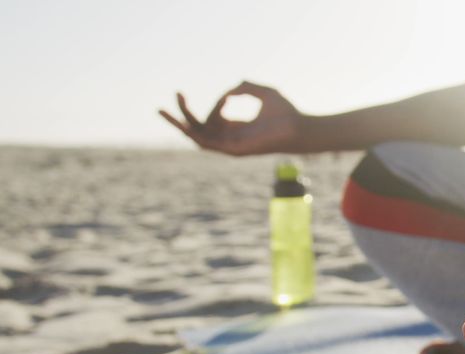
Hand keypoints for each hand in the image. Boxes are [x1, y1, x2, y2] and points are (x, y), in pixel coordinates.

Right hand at [159, 81, 301, 155]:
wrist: (300, 127)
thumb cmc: (286, 112)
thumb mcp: (263, 92)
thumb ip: (244, 88)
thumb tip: (228, 92)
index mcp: (238, 127)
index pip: (212, 120)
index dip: (214, 105)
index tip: (228, 95)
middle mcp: (232, 138)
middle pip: (199, 129)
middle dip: (181, 115)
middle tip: (165, 101)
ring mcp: (231, 145)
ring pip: (197, 137)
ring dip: (179, 124)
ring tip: (161, 110)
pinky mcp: (233, 150)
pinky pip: (208, 143)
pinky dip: (195, 132)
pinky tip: (186, 122)